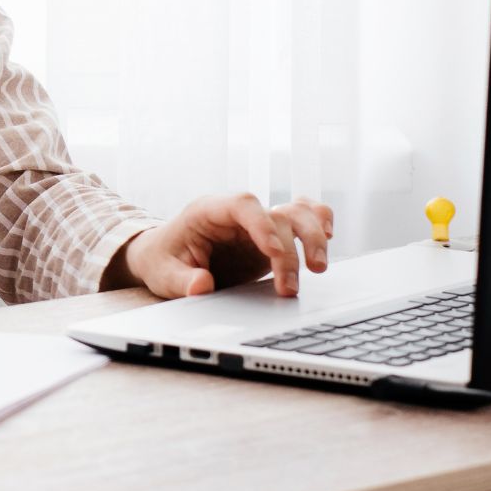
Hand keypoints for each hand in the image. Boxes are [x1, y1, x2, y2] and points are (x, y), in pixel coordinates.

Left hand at [109, 194, 333, 298]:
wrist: (168, 258)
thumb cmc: (164, 259)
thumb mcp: (162, 273)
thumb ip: (180, 280)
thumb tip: (200, 286)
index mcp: (209, 211)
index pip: (241, 204)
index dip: (261, 224)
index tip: (271, 251)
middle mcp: (239, 214)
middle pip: (276, 213)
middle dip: (291, 248)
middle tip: (291, 286)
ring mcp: (260, 224)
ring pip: (298, 212)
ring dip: (313, 236)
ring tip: (318, 269)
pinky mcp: (274, 237)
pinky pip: (304, 218)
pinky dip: (320, 224)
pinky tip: (328, 241)